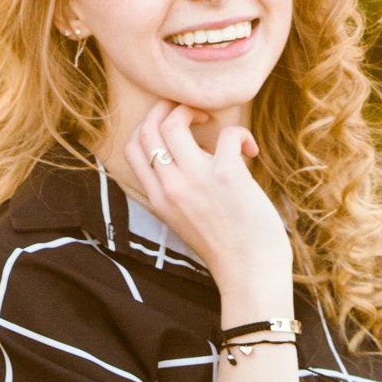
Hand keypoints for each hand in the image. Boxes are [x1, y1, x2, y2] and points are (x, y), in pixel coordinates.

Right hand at [122, 104, 290, 309]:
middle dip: (167, 107)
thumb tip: (189, 154)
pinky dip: (240, 134)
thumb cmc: (225, 248)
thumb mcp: (183, 220)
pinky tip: (250, 151)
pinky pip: (227, 134)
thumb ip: (175, 191)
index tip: (170, 123)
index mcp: (158, 199)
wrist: (250, 274)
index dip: (147, 125)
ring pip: (174, 122)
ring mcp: (196, 181)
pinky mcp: (227, 176)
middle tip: (191, 112)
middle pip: (148, 128)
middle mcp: (171, 188)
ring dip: (194, 110)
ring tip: (212, 123)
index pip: (132, 148)